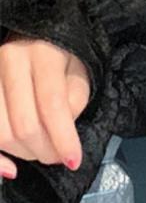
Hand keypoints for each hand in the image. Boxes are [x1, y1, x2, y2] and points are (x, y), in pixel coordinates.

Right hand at [0, 34, 91, 178]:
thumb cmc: (61, 55)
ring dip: (23, 153)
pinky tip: (10, 168)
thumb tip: (61, 134)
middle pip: (23, 124)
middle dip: (44, 150)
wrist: (33, 34)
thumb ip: (75, 100)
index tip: (74, 161)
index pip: (51, 104)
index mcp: (42, 53)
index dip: (63, 138)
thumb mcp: (79, 70)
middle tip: (58, 157)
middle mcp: (10, 60)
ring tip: (41, 152)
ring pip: (0, 132)